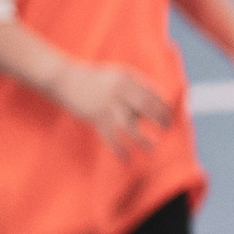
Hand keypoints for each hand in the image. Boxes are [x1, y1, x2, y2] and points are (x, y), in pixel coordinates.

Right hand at [52, 62, 171, 158]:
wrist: (64, 78)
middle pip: (146, 108)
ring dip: (142, 140)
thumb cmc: (94, 79)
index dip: (163, 106)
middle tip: (166, 128)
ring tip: (152, 149)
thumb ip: (135, 86)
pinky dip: (118, 149)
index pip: (152, 94)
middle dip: (159, 119)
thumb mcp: (117, 75)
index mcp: (127, 79)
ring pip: (130, 126)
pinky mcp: (95, 116)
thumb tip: (155, 103)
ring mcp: (107, 105)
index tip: (168, 115)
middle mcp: (119, 91)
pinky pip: (110, 136)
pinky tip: (125, 158)